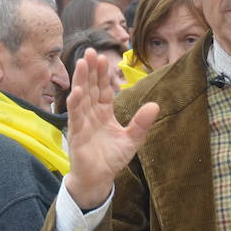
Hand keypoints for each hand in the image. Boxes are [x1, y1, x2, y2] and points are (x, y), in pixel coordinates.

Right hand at [63, 48, 159, 208]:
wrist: (98, 179)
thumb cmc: (111, 159)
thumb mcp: (132, 140)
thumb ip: (142, 123)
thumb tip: (155, 105)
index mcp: (104, 113)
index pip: (103, 90)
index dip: (103, 75)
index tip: (104, 57)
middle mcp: (91, 114)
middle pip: (91, 88)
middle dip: (91, 70)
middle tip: (91, 51)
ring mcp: (82, 122)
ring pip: (81, 97)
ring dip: (81, 80)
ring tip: (82, 62)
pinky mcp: (76, 134)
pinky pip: (75, 116)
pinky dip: (75, 103)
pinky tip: (76, 91)